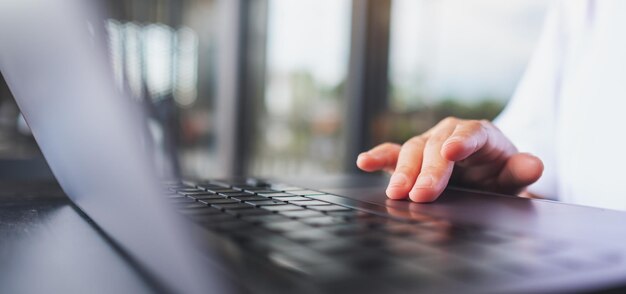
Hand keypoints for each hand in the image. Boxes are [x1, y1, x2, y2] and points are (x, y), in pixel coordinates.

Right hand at [356, 117, 542, 201]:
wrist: (482, 181)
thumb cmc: (498, 176)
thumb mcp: (514, 177)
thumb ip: (522, 171)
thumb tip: (534, 165)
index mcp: (480, 134)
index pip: (472, 133)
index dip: (462, 141)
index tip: (452, 152)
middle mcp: (450, 134)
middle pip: (436, 147)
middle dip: (428, 170)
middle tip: (422, 194)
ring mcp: (427, 144)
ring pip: (412, 151)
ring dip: (403, 172)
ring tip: (396, 193)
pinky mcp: (409, 157)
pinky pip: (392, 154)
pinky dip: (378, 157)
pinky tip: (365, 161)